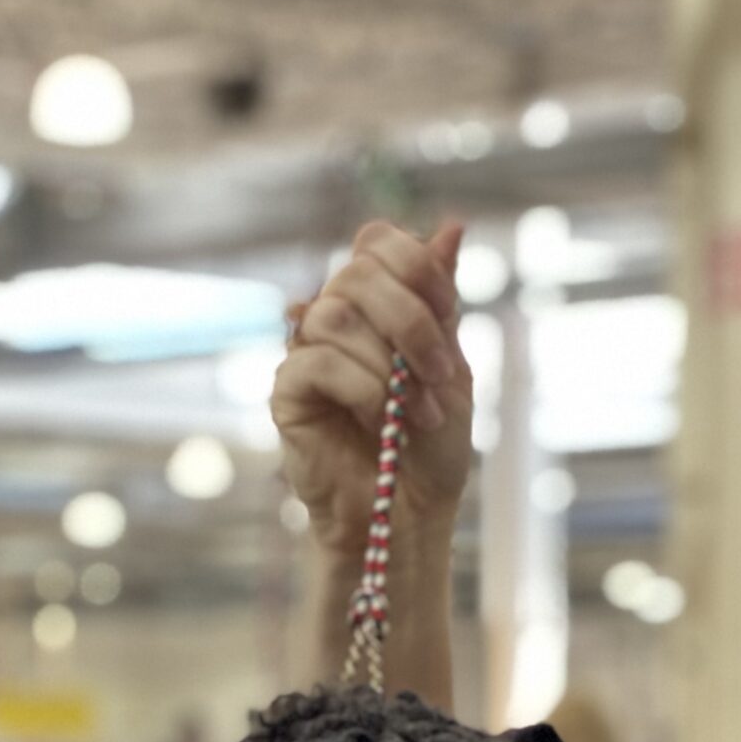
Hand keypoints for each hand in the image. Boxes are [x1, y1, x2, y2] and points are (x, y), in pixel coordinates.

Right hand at [272, 218, 473, 561]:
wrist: (408, 514)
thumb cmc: (430, 447)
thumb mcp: (450, 367)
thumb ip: (441, 302)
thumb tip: (453, 226)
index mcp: (376, 304)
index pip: (377, 241)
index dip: (414, 264)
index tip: (448, 311)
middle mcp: (335, 318)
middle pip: (356, 272)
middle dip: (410, 321)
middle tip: (440, 375)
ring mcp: (305, 352)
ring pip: (337, 317)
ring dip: (391, 367)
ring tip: (417, 414)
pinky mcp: (287, 391)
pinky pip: (317, 361)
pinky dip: (362, 389)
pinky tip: (381, 423)